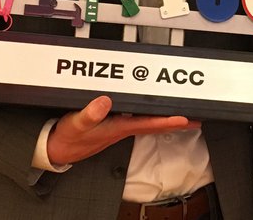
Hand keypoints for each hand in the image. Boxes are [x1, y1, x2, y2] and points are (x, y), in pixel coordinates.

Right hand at [45, 96, 199, 165]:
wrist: (57, 149)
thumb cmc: (67, 138)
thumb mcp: (76, 124)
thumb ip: (90, 113)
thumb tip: (105, 102)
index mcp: (117, 127)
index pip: (148, 124)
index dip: (168, 121)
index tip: (186, 118)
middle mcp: (121, 128)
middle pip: (154, 124)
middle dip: (175, 122)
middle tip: (196, 119)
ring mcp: (118, 128)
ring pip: (147, 122)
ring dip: (165, 119)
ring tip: (181, 115)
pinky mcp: (112, 126)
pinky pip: (136, 121)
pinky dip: (149, 117)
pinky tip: (152, 113)